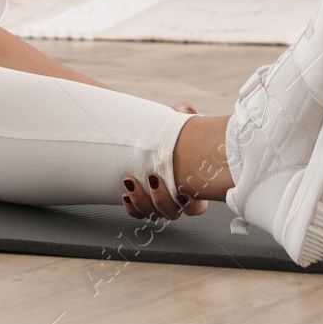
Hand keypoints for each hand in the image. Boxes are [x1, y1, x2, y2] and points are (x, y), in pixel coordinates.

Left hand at [121, 100, 209, 219]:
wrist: (150, 138)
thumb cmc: (172, 135)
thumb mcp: (179, 124)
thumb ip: (185, 115)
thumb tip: (186, 109)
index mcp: (193, 187)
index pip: (198, 207)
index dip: (192, 204)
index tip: (183, 190)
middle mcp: (176, 199)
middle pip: (173, 213)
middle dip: (162, 200)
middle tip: (153, 178)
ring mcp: (158, 201)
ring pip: (153, 214)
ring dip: (142, 201)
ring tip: (131, 181)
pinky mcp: (141, 200)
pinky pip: (136, 212)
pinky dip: (131, 207)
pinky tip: (124, 194)